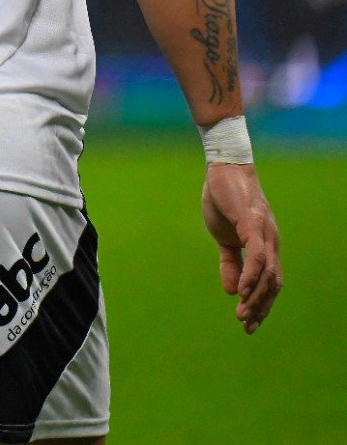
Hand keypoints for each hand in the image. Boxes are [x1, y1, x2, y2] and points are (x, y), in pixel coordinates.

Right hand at [202, 162, 281, 332]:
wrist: (223, 169)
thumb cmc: (224, 200)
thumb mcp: (222, 237)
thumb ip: (230, 263)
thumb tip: (231, 291)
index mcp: (265, 246)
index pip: (270, 282)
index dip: (261, 305)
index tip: (249, 324)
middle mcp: (272, 242)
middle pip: (273, 283)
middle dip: (260, 307)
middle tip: (246, 326)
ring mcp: (265, 233)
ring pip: (268, 273)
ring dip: (255, 296)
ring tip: (242, 313)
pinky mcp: (253, 223)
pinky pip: (256, 255)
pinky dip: (251, 275)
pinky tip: (241, 290)